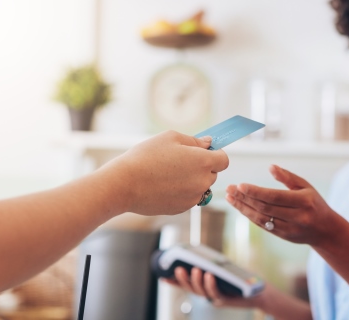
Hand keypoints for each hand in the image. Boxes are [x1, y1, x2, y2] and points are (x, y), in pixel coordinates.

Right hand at [98, 131, 228, 215]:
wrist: (124, 184)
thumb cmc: (145, 157)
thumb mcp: (170, 138)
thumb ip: (194, 141)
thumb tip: (208, 144)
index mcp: (203, 162)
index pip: (224, 160)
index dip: (215, 154)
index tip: (203, 151)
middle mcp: (202, 182)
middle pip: (213, 174)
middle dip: (203, 167)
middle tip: (180, 160)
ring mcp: (193, 198)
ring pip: (200, 187)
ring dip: (192, 180)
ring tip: (169, 173)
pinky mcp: (182, 209)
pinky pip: (188, 197)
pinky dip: (181, 191)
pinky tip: (163, 184)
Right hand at [163, 267, 260, 308]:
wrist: (259, 292)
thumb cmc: (241, 279)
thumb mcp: (225, 271)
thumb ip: (213, 265)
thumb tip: (202, 254)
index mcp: (205, 287)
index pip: (187, 285)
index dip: (174, 283)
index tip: (162, 277)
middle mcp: (208, 294)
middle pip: (191, 288)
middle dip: (182, 280)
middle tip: (177, 269)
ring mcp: (216, 298)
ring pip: (202, 291)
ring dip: (196, 281)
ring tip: (195, 269)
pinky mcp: (226, 300)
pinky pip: (216, 293)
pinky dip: (211, 284)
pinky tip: (209, 275)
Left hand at [225, 165, 342, 246]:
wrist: (326, 230)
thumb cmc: (314, 203)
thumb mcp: (306, 186)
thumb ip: (288, 177)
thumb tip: (270, 167)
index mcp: (304, 201)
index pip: (275, 197)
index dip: (256, 192)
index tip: (240, 185)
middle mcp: (297, 216)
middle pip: (265, 208)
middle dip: (245, 198)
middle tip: (230, 189)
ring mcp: (290, 229)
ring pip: (261, 219)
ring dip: (243, 208)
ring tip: (230, 197)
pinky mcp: (283, 236)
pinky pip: (263, 226)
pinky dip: (250, 216)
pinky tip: (240, 207)